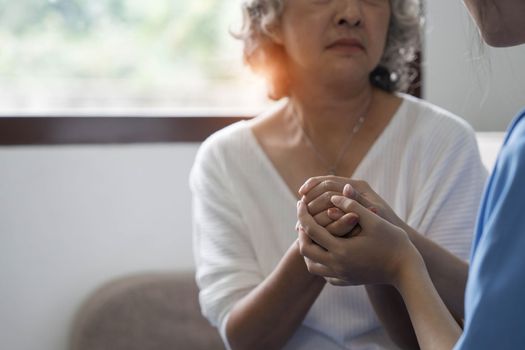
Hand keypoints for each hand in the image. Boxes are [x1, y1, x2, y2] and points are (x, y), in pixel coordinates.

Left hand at [296, 195, 421, 287]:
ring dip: (308, 248)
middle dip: (301, 232)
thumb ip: (353, 206)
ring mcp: (341, 276)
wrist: (407, 270)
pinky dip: (319, 262)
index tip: (301, 202)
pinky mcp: (346, 281)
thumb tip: (334, 196)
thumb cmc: (394, 242)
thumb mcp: (375, 220)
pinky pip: (324, 274)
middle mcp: (337, 266)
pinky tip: (324, 251)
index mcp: (341, 249)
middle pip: (305, 250)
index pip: (311, 229)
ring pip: (311, 265)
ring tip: (311, 233)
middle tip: (303, 218)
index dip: (303, 213)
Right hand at [300, 176, 404, 228]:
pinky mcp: (346, 211)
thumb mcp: (375, 218)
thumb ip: (358, 204)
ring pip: (323, 199)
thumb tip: (342, 191)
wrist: (397, 248)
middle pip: (324, 187)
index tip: (301, 199)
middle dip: (310, 198)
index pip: (330, 181)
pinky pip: (327, 212)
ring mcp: (349, 200)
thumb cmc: (389, 233)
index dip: (313, 187)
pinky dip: (317, 218)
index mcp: (359, 187)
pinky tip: (309, 229)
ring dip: (311, 208)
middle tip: (298, 209)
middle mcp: (353, 190)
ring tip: (300, 221)